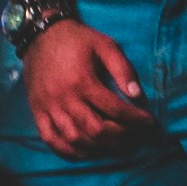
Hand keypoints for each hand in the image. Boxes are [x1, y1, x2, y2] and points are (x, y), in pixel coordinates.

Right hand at [21, 15, 145, 151]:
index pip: (115, 109)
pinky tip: (86, 152)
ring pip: (75, 139)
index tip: (149, 122)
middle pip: (96, 130)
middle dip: (121, 136)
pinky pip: (51, 139)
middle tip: (135, 135)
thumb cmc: (77, 40)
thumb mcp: (105, 45)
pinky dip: (69, 151)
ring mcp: (48, 107)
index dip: (135, 119)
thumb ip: (123, 69)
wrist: (40, 34)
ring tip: (116, 144)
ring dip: (99, 148)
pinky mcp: (37, 111)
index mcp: (83, 81)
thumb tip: (137, 95)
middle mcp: (64, 98)